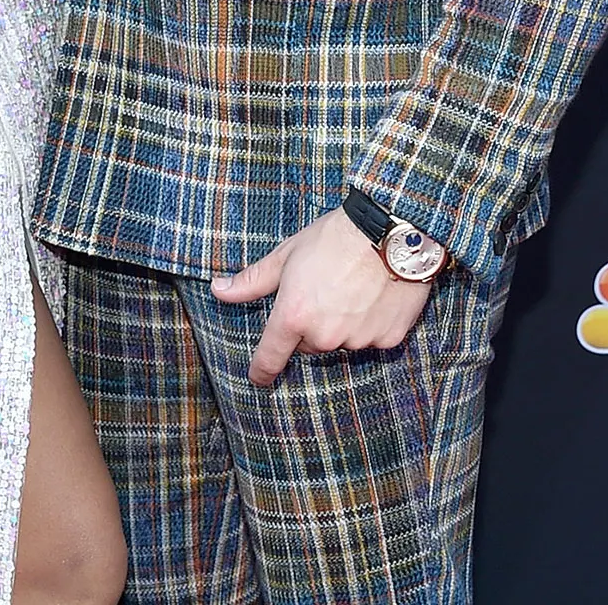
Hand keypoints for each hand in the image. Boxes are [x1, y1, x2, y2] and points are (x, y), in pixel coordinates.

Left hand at [212, 207, 432, 384]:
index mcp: (294, 316)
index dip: (261, 370)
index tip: (258, 377)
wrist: (389, 229)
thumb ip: (252, 281)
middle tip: (320, 291)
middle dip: (308, 325)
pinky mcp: (388, 339)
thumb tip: (218, 291)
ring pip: (340, 341)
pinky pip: (371, 339)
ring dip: (340, 325)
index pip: (270, 357)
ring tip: (351, 288)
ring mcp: (358, 341)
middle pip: (308, 343)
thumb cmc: (333, 237)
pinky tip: (374, 296)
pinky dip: (370, 324)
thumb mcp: (287, 255)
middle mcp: (324, 336)